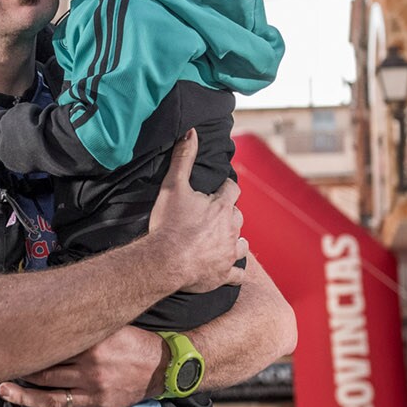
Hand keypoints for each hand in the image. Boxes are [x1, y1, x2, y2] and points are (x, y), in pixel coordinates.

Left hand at [0, 327, 165, 406]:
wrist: (160, 367)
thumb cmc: (131, 343)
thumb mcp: (109, 329)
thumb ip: (82, 330)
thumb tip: (49, 324)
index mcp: (92, 350)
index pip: (51, 354)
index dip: (28, 356)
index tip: (10, 354)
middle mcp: (91, 374)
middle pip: (46, 379)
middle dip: (20, 378)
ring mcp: (96, 397)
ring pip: (53, 401)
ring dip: (26, 400)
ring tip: (7, 395)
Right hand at [144, 131, 245, 292]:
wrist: (165, 261)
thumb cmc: (169, 224)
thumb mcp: (173, 186)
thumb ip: (183, 158)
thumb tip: (191, 132)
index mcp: (222, 207)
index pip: (232, 190)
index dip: (226, 187)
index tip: (220, 187)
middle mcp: (231, 229)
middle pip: (237, 216)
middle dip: (229, 214)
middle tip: (215, 215)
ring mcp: (229, 253)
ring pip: (241, 244)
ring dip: (235, 240)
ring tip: (224, 240)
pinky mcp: (224, 275)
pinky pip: (237, 273)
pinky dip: (234, 270)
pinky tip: (230, 269)